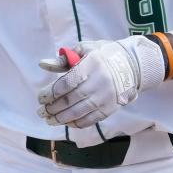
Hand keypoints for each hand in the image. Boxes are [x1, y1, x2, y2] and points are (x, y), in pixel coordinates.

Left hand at [36, 37, 163, 127]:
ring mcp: (105, 97)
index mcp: (90, 65)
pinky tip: (66, 122)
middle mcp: (98, 83)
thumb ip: (63, 59)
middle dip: (53, 108)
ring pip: (79, 112)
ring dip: (61, 118)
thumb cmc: (103, 54)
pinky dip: (76, 123)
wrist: (132, 65)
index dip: (51, 92)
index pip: (66, 83)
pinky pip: (91, 120)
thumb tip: (42, 64)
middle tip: (41, 111)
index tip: (40, 97)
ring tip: (49, 119)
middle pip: (70, 100)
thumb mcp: (84, 49)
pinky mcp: (110, 108)